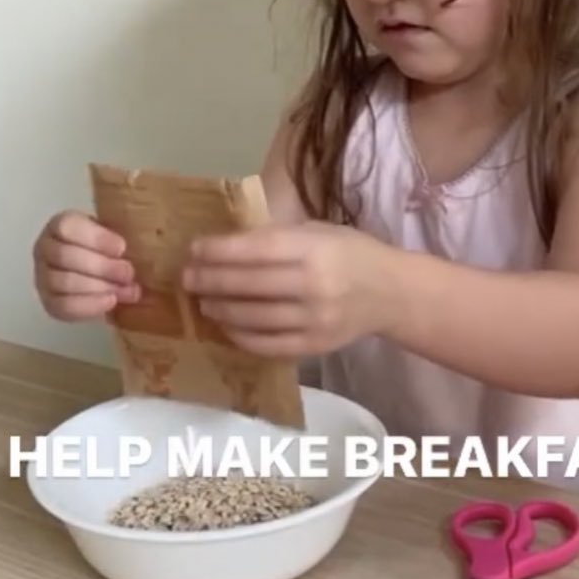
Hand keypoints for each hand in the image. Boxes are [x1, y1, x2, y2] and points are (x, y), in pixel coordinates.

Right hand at [32, 210, 139, 320]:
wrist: (104, 275)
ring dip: (98, 287)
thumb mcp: (115, 234)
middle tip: (129, 273)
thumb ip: (123, 234)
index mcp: (60, 224)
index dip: (95, 238)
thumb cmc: (111, 249)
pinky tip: (111, 302)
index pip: (67, 227)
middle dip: (102, 266)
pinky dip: (90, 305)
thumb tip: (147, 241)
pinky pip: (63, 306)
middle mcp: (44, 248)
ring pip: (63, 282)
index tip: (122, 248)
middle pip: (65, 256)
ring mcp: (42, 276)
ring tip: (126, 290)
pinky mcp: (48, 302)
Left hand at [181, 221, 395, 356]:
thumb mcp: (317, 232)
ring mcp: (314, 321)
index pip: (256, 250)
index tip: (194, 249)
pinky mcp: (314, 347)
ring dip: (220, 309)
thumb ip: (276, 238)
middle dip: (210, 280)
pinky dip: (239, 336)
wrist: (390, 292)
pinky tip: (226, 325)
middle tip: (187, 277)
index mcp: (314, 249)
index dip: (220, 251)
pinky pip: (266, 345)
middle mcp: (314, 286)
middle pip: (248, 285)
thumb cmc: (349, 253)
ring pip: (252, 318)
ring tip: (203, 301)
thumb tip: (223, 245)